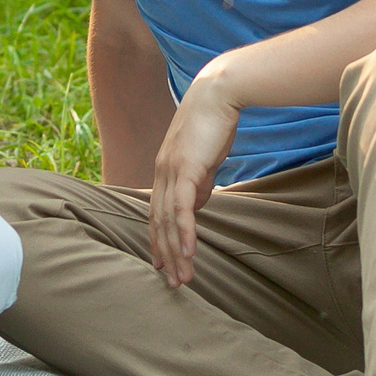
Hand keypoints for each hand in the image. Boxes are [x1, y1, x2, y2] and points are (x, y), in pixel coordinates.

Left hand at [149, 68, 242, 287]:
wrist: (218, 94)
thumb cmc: (214, 123)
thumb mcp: (205, 159)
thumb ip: (199, 182)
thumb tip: (198, 205)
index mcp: (165, 171)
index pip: (157, 213)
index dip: (159, 240)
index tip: (163, 263)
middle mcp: (161, 174)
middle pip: (158, 223)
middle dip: (165, 256)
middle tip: (173, 282)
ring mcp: (171, 172)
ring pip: (168, 222)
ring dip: (175, 253)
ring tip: (183, 278)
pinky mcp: (186, 169)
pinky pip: (182, 209)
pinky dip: (185, 233)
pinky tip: (189, 253)